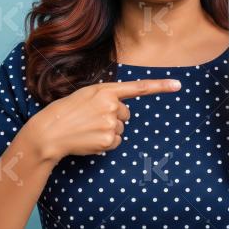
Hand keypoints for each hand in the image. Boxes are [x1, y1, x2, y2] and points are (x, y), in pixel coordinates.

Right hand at [24, 79, 181, 162]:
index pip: (138, 87)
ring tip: (88, 129)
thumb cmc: (66, 111)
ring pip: (121, 129)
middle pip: (126, 114)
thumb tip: (123, 110)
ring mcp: (111, 124)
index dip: (160, 86)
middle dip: (114, 117)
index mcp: (105, 90)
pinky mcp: (109, 140)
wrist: (50, 132)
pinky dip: (106, 143)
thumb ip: (106, 97)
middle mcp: (111, 105)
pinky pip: (116, 142)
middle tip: (92, 118)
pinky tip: (90, 139)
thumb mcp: (86, 95)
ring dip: (108, 131)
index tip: (178, 85)